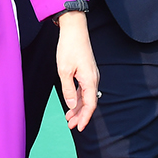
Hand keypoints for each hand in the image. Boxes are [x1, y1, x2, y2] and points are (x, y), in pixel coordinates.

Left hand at [55, 12, 99, 131]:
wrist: (74, 29)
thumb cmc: (69, 48)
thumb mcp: (64, 71)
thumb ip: (68, 89)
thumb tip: (72, 105)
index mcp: (90, 80)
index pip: (90, 104)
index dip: (85, 117)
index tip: (79, 128)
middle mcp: (93, 79)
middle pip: (89, 102)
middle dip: (80, 115)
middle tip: (70, 125)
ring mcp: (91, 75)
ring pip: (86, 96)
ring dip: (78, 107)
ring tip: (68, 118)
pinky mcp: (87, 71)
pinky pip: (84, 89)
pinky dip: (78, 98)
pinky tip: (71, 103)